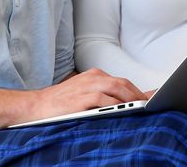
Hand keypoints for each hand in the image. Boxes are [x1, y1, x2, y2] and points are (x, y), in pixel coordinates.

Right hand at [28, 68, 144, 120]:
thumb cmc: (61, 102)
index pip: (121, 81)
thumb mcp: (85, 93)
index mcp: (95, 75)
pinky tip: (123, 111)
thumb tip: (126, 102)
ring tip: (141, 108)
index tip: (151, 98)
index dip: (137, 90)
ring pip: (116, 88)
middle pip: (122, 83)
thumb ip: (104, 95)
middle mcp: (93, 78)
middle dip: (138, 94)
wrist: (36, 105)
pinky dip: (115, 104)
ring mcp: (87, 87)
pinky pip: (103, 99)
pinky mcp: (81, 98)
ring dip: (130, 98)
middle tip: (149, 105)